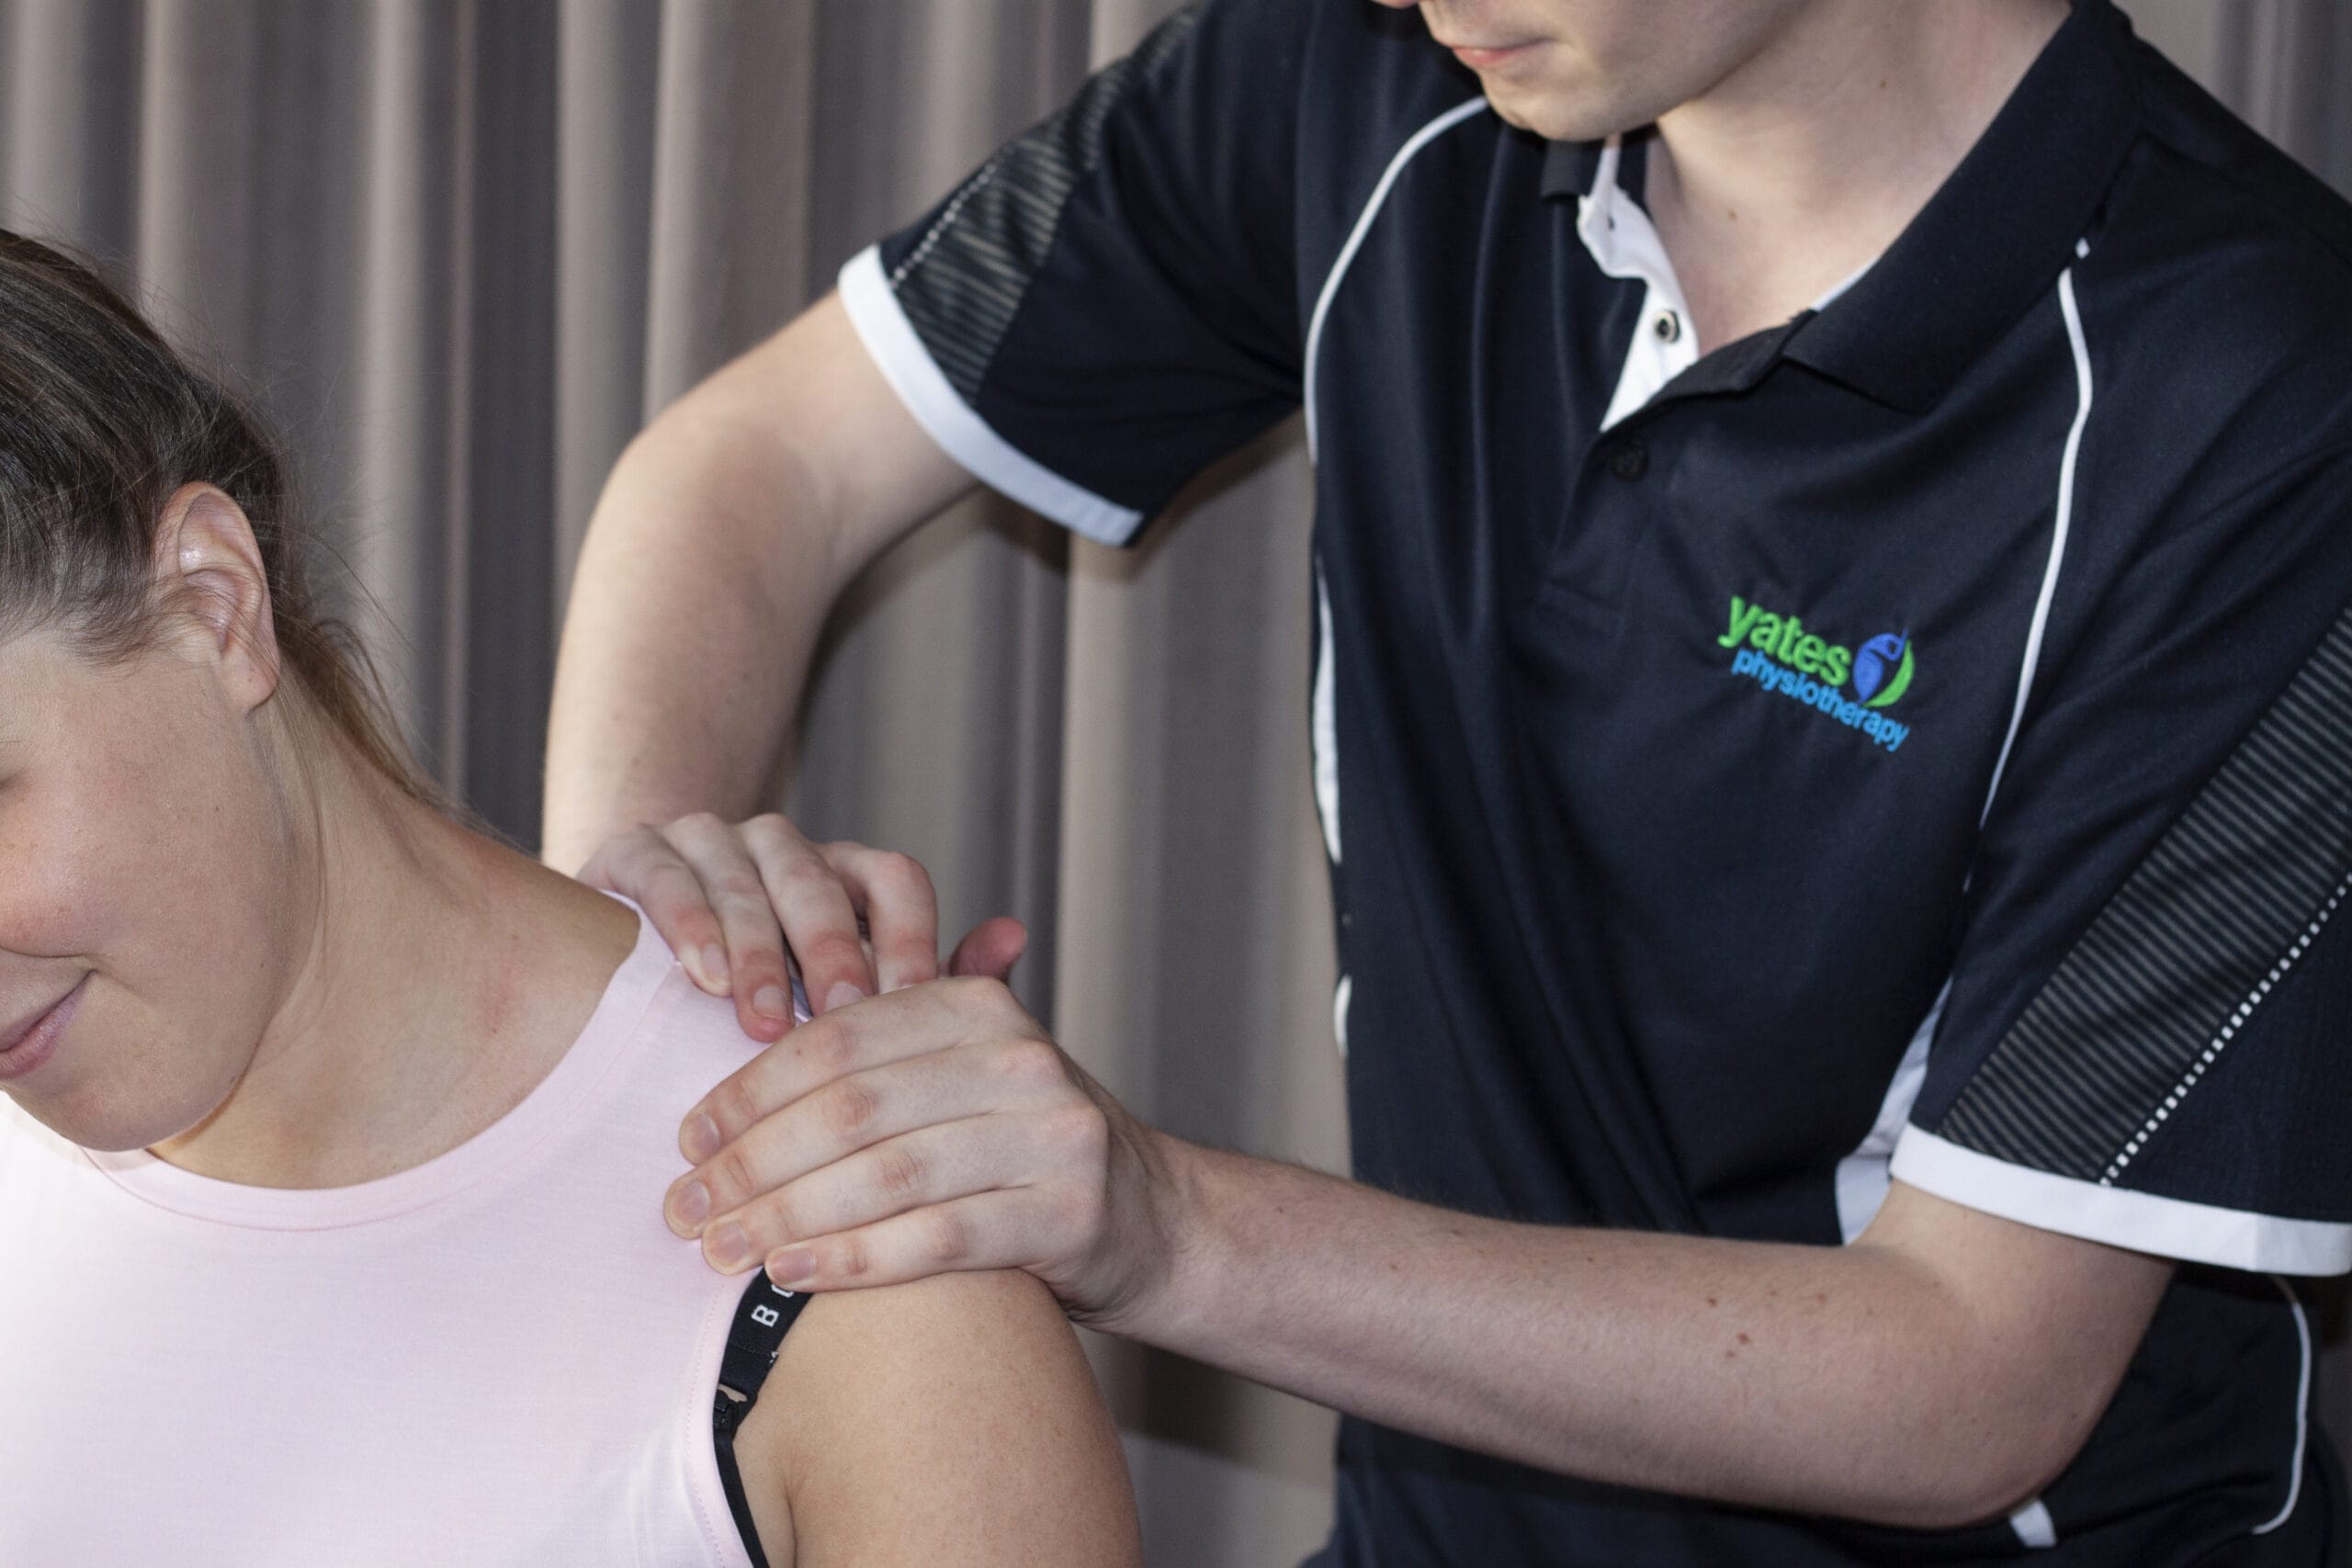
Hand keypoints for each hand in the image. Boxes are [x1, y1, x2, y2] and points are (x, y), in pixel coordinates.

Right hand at [574, 812, 1028, 1041]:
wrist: (627, 966)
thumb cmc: (763, 991)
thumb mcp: (845, 992)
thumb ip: (928, 978)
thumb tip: (1014, 938)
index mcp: (843, 873)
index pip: (895, 879)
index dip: (909, 938)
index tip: (912, 1009)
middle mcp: (779, 845)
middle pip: (818, 880)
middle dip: (833, 952)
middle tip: (844, 1018)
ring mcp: (706, 842)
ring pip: (742, 879)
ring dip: (756, 952)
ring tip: (765, 1021)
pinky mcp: (636, 854)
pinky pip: (666, 878)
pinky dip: (687, 927)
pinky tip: (699, 982)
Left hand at [662, 975, 1179, 1328]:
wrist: (1157, 1220)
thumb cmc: (1025, 1145)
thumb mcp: (968, 1067)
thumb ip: (880, 1034)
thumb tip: (753, 995)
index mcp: (979, 1006)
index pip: (838, 1038)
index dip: (750, 1089)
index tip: (687, 1138)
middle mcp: (1021, 1059)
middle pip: (852, 1107)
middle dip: (753, 1161)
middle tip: (685, 1208)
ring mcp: (1053, 1135)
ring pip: (887, 1174)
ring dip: (787, 1215)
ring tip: (721, 1250)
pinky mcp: (1070, 1214)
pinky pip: (938, 1239)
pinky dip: (855, 1259)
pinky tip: (791, 1274)